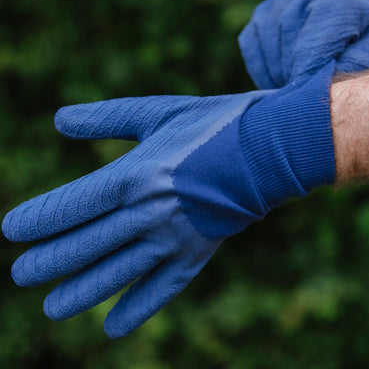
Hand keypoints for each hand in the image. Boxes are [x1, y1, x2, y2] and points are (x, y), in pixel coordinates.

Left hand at [2, 65, 335, 337]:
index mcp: (136, 174)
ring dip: (83, 291)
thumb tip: (59, 118)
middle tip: (20, 276)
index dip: (39, 219)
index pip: (74, 205)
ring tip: (53, 307)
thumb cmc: (213, 124)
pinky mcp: (198, 253)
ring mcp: (175, 238)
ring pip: (118, 272)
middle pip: (88, 243)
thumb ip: (107, 119)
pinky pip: (162, 287)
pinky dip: (138, 309)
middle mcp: (149, 213)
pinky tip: (113, 328)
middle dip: (50, 261)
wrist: (269, 148)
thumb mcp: (158, 112)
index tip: (13, 231)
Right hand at [239, 0, 368, 88]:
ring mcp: (272, 10)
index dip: (308, 80)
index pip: (310, 52)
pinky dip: (264, 73)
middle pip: (287, 56)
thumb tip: (328, 84)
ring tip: (295, 82)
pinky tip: (280, 75)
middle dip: (296, 80)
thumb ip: (358, 62)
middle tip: (306, 91)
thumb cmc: (355, 33)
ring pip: (268, 58)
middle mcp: (297, 0)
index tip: (310, 97)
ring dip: (280, 78)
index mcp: (332, 5)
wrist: (334, 7)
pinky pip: (252, 57)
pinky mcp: (255, 23)